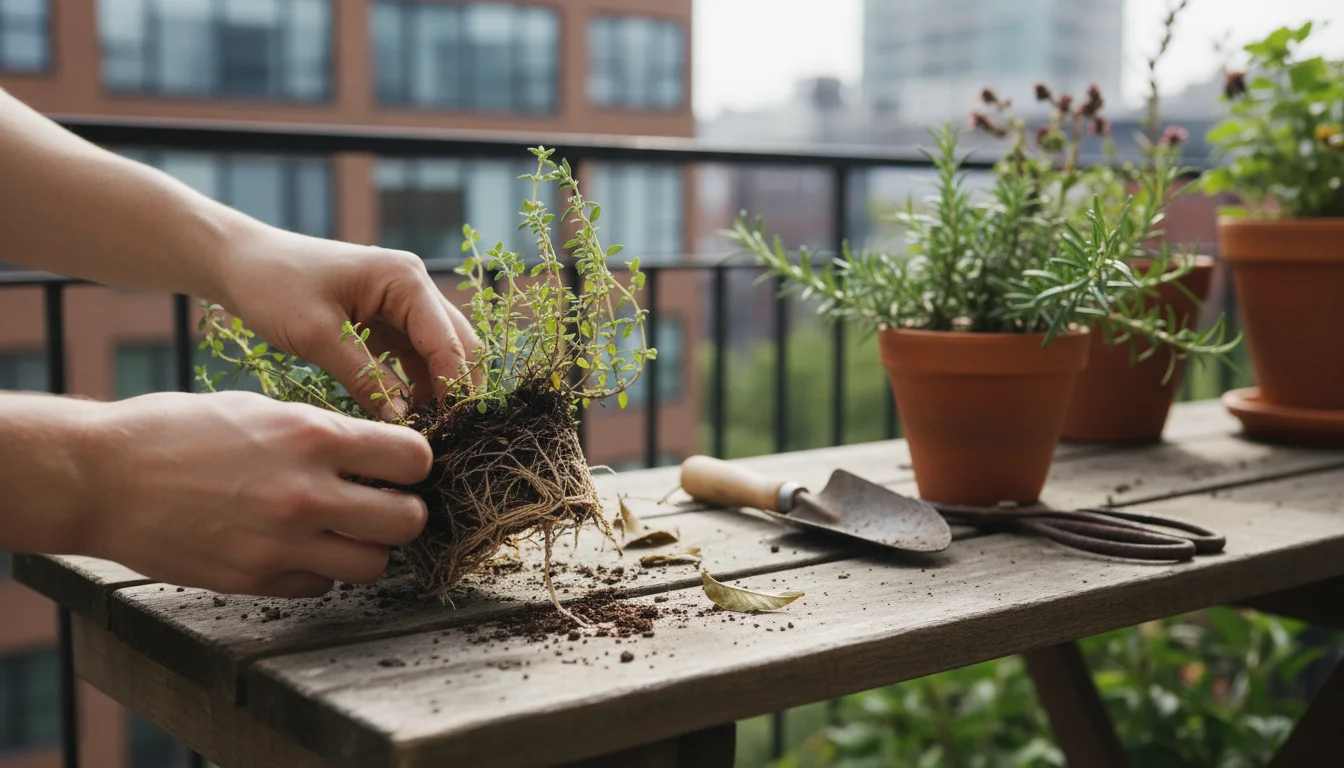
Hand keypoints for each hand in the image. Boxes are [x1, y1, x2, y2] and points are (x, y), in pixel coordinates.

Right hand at [75, 391, 430, 596]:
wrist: (101, 478)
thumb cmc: (178, 431)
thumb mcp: (260, 410)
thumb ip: (324, 433)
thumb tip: (378, 453)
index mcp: (312, 437)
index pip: (413, 458)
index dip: (415, 463)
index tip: (401, 465)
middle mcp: (306, 493)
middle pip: (409, 520)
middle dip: (404, 512)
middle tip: (383, 503)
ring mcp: (281, 544)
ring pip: (374, 564)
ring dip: (367, 547)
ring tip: (342, 528)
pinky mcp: (256, 580)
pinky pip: (322, 584)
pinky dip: (319, 569)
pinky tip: (295, 546)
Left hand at [214, 224, 479, 420]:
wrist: (240, 263)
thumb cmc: (274, 287)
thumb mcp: (318, 336)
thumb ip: (365, 378)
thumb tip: (402, 423)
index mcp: (406, 279)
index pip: (448, 342)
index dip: (454, 389)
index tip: (447, 432)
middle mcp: (415, 287)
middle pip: (457, 346)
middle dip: (456, 390)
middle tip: (444, 437)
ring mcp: (403, 303)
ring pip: (440, 354)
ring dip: (438, 390)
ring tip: (424, 432)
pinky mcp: (388, 320)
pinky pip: (415, 357)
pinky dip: (416, 385)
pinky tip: (405, 415)